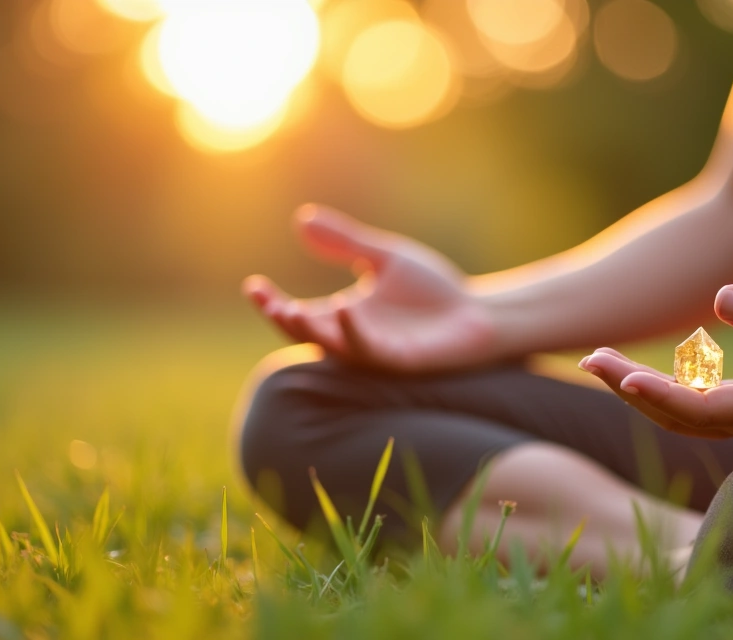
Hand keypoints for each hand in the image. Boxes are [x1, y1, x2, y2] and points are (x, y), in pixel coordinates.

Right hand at [243, 204, 496, 372]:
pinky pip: (370, 350)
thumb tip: (302, 219)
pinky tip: (343, 308)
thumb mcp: (384, 258)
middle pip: (307, 334)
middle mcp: (353, 336)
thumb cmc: (434, 291)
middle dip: (283, 319)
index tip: (253, 285)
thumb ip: (345, 243)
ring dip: (310, 330)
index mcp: (344, 315)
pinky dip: (353, 331)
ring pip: (332, 347)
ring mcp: (375, 351)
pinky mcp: (399, 360)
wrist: (479, 314)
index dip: (273, 303)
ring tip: (290, 309)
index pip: (299, 312)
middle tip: (267, 300)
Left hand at [579, 285, 732, 442]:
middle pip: (680, 415)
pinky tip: (635, 373)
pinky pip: (692, 409)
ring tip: (599, 362)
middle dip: (631, 389)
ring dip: (638, 391)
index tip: (624, 376)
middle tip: (591, 358)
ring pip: (682, 415)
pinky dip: (660, 392)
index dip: (662, 395)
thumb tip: (723, 298)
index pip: (705, 409)